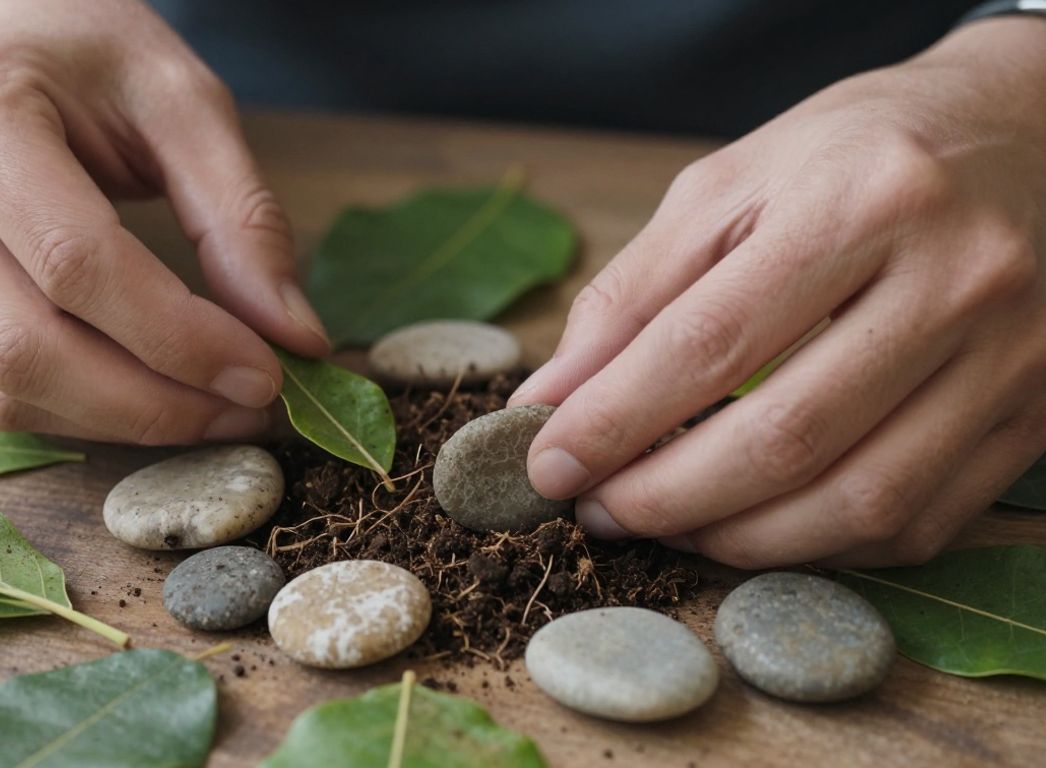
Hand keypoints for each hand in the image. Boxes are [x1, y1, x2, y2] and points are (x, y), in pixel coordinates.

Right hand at [0, 0, 329, 443]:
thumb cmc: (84, 52)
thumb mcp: (181, 101)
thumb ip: (241, 214)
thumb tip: (294, 336)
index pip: (74, 261)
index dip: (177, 336)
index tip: (266, 373)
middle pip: (25, 345)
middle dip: (152, 401)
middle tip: (248, 409)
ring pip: (4, 386)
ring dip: (122, 421)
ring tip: (214, 409)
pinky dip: (84, 414)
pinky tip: (152, 395)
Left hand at [509, 18, 1045, 568]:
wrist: (1031, 131)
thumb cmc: (860, 154)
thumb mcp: (733, 185)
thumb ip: (636, 291)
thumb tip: (552, 397)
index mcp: (862, 200)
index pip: (710, 342)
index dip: (616, 419)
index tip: (549, 463)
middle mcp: (955, 280)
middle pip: (785, 438)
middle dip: (666, 496)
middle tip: (598, 509)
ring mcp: (1010, 357)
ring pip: (858, 501)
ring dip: (738, 540)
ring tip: (665, 524)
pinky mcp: (1032, 415)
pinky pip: (919, 521)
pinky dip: (820, 546)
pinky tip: (757, 526)